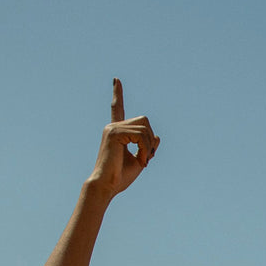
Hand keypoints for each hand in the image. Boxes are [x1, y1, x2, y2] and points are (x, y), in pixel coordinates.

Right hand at [87, 78, 158, 198]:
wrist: (107, 185)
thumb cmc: (120, 177)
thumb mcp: (140, 160)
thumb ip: (148, 147)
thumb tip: (157, 137)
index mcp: (117, 132)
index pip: (117, 109)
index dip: (118, 94)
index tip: (116, 80)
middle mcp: (113, 127)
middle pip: (144, 121)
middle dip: (150, 140)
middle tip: (147, 157)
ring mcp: (113, 128)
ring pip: (145, 128)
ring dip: (149, 147)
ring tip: (142, 161)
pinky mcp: (115, 133)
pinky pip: (141, 135)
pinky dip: (145, 149)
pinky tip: (141, 161)